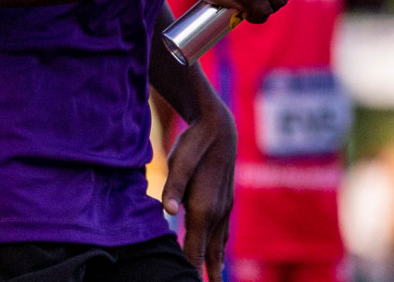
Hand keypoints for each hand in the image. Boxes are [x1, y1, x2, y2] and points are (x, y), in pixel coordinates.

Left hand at [161, 100, 235, 281]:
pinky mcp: (226, 200)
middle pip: (210, 253)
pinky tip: (219, 250)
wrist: (219, 127)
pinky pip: (223, 232)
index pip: (193, 250)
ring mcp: (224, 208)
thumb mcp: (179, 163)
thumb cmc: (194, 145)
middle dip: (208, 274)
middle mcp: (216, 213)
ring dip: (216, 264)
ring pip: (219, 244)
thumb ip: (172, 187)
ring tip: (215, 281)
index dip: (189, 270)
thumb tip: (167, 211)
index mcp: (203, 209)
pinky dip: (220, 247)